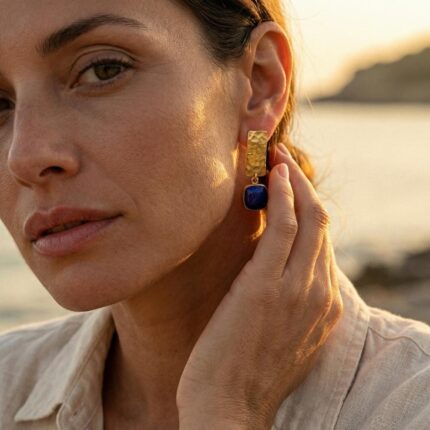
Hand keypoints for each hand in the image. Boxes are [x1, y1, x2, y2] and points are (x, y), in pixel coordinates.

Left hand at [177, 143, 343, 429]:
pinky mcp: (268, 284)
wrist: (227, 408)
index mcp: (324, 307)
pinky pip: (285, 227)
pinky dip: (282, 196)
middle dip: (305, 187)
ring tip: (278, 159)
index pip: (323, 245)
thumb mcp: (277, 335)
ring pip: (309, 218)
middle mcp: (320, 293)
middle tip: (285, 162)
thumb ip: (286, 302)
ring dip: (295, 182)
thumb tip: (272, 271)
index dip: (308, 211)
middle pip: (323, 224)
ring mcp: (297, 287)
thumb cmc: (243, 372)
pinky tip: (273, 176)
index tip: (291, 190)